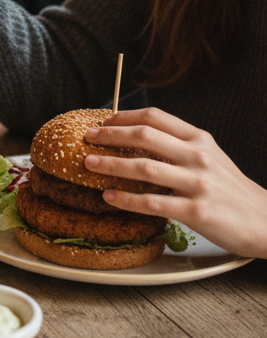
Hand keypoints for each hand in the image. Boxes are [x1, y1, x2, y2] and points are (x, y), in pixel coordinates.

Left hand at [83, 109, 266, 258]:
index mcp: (198, 138)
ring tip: (88, 164)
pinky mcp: (196, 211)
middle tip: (87, 138)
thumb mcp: (209, 156)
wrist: (264, 220)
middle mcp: (197, 156)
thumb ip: (179, 145)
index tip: (103, 121)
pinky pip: (153, 202)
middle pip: (145, 136)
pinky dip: (127, 199)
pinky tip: (109, 197)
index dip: (124, 117)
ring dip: (112, 164)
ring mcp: (197, 183)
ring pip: (145, 168)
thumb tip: (138, 137)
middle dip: (111, 135)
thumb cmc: (230, 189)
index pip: (155, 117)